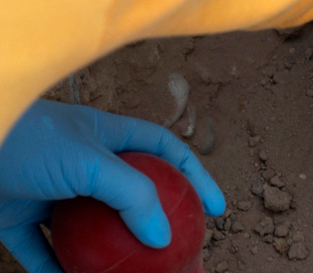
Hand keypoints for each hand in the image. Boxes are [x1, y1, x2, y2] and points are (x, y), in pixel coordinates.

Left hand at [0, 101, 224, 272]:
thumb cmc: (29, 142)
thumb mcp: (91, 161)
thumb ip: (132, 194)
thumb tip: (163, 236)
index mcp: (107, 135)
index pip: (164, 151)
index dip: (193, 175)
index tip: (214, 207)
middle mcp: (83, 163)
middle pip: (130, 196)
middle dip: (154, 223)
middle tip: (174, 252)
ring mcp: (50, 192)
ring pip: (90, 230)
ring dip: (109, 255)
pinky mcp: (17, 220)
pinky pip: (44, 254)